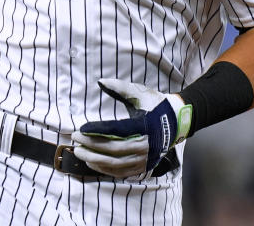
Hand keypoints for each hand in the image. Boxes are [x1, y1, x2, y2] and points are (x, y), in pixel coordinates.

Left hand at [72, 78, 191, 177]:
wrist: (177, 120)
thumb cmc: (156, 104)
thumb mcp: (140, 93)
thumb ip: (119, 87)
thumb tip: (100, 81)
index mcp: (145, 125)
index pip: (116, 131)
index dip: (96, 131)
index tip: (80, 130)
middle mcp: (146, 144)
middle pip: (113, 149)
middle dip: (91, 146)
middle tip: (75, 140)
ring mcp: (146, 158)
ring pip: (116, 163)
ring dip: (95, 160)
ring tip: (80, 152)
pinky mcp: (144, 166)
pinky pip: (122, 172)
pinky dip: (106, 169)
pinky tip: (92, 163)